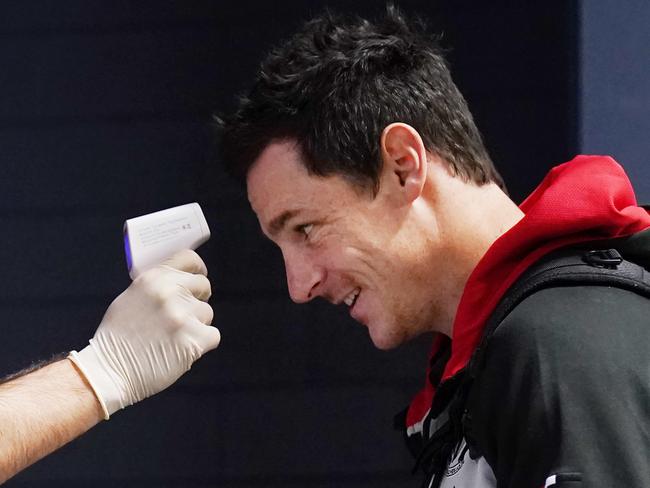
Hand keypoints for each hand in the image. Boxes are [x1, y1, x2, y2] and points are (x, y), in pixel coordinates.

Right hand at [69, 250, 219, 418]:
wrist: (108, 371)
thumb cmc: (118, 337)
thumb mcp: (131, 297)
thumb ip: (158, 286)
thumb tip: (183, 279)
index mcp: (153, 278)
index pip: (189, 258)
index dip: (198, 268)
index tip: (199, 275)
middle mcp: (170, 292)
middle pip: (203, 285)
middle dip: (196, 299)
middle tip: (184, 315)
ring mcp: (183, 316)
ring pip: (207, 313)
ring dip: (196, 325)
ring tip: (173, 337)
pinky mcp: (194, 340)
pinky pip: (213, 335)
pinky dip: (201, 344)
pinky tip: (181, 349)